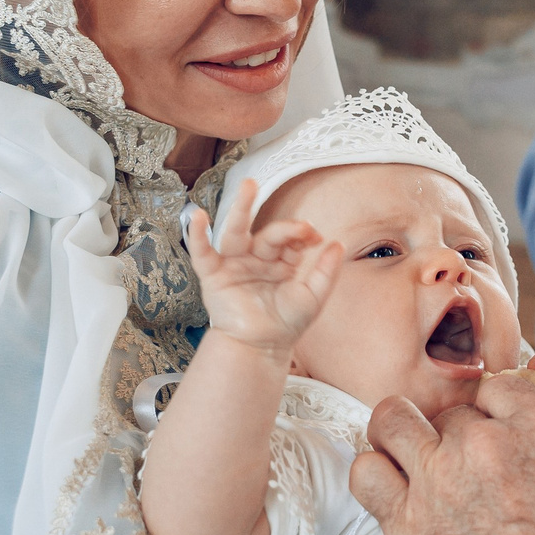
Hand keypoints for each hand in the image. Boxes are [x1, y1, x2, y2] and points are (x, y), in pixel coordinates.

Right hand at [186, 179, 344, 357]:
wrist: (262, 348)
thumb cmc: (285, 325)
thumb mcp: (312, 297)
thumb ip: (325, 271)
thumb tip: (338, 243)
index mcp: (279, 262)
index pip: (290, 240)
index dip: (301, 234)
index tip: (314, 236)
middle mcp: (257, 259)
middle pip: (267, 232)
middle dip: (279, 222)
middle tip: (296, 213)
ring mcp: (235, 265)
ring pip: (237, 232)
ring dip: (242, 208)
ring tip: (248, 186)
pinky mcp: (215, 276)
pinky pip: (203, 253)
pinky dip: (197, 235)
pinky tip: (197, 217)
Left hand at [351, 374, 534, 534]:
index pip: (496, 387)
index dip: (494, 410)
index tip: (494, 433)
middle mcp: (482, 443)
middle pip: (449, 412)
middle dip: (457, 437)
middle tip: (464, 467)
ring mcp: (438, 480)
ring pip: (392, 422)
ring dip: (401, 437)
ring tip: (411, 460)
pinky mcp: (405, 523)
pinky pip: (367, 473)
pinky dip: (376, 475)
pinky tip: (392, 491)